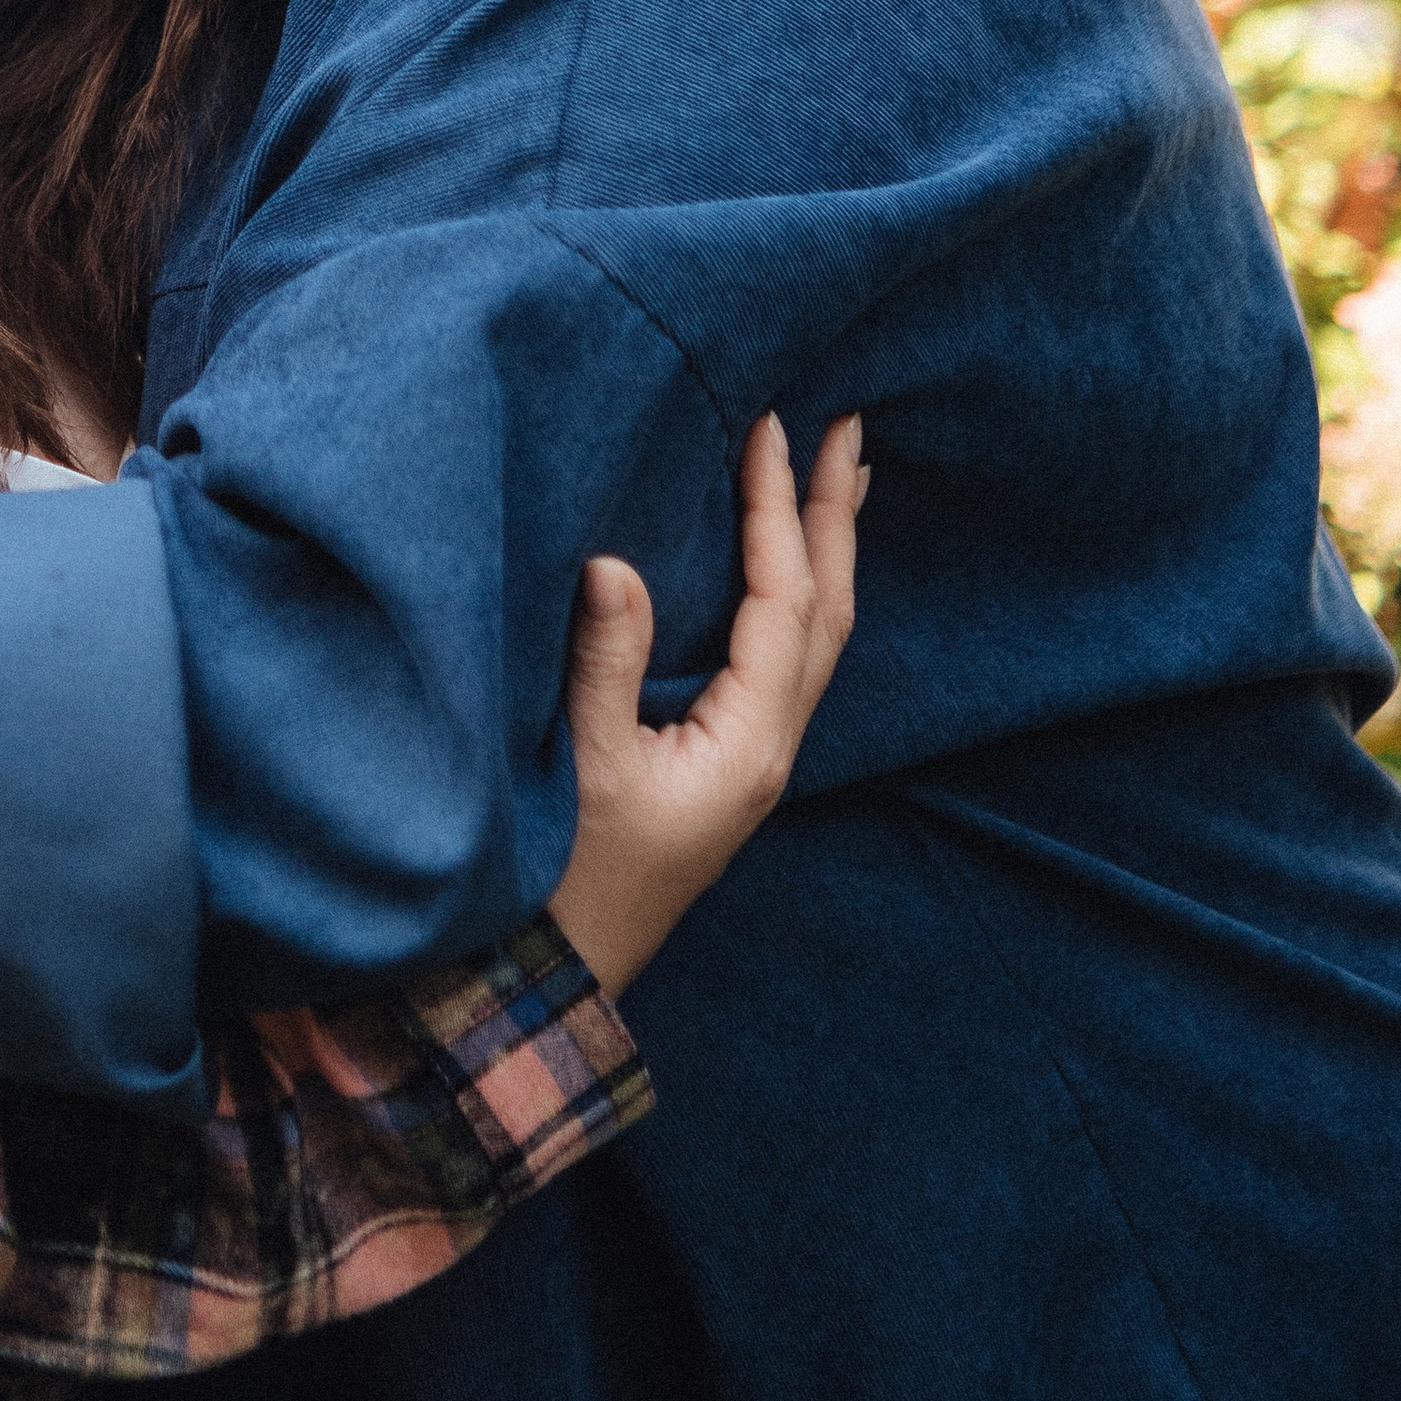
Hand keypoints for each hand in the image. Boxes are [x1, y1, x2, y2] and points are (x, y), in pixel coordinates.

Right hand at [549, 410, 863, 998]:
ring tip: (837, 476)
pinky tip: (779, 567)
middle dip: (835, 517)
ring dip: (824, 550)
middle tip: (848, 426)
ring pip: (814, 638)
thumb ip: (600, 663)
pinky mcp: (726, 763)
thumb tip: (616, 562)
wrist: (553, 974)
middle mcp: (766, 750)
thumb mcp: (576, 763)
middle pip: (827, 615)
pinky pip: (783, 659)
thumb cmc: (559, 874)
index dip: (779, 509)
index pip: (781, 602)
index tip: (773, 425)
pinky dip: (793, 592)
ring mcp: (751, 760)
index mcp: (746, 745)